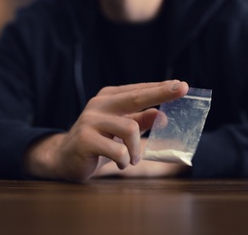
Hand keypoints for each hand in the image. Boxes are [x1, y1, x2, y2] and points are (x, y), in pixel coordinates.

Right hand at [24, 80, 188, 181]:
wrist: (64, 157)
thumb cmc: (98, 142)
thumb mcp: (121, 130)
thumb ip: (141, 121)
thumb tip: (163, 115)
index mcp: (109, 98)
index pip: (139, 91)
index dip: (161, 88)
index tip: (183, 85)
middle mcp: (99, 105)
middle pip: (136, 97)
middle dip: (160, 93)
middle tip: (181, 90)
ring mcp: (90, 120)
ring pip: (130, 129)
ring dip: (136, 148)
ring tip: (132, 158)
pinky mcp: (85, 139)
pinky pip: (117, 149)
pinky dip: (124, 159)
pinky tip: (119, 162)